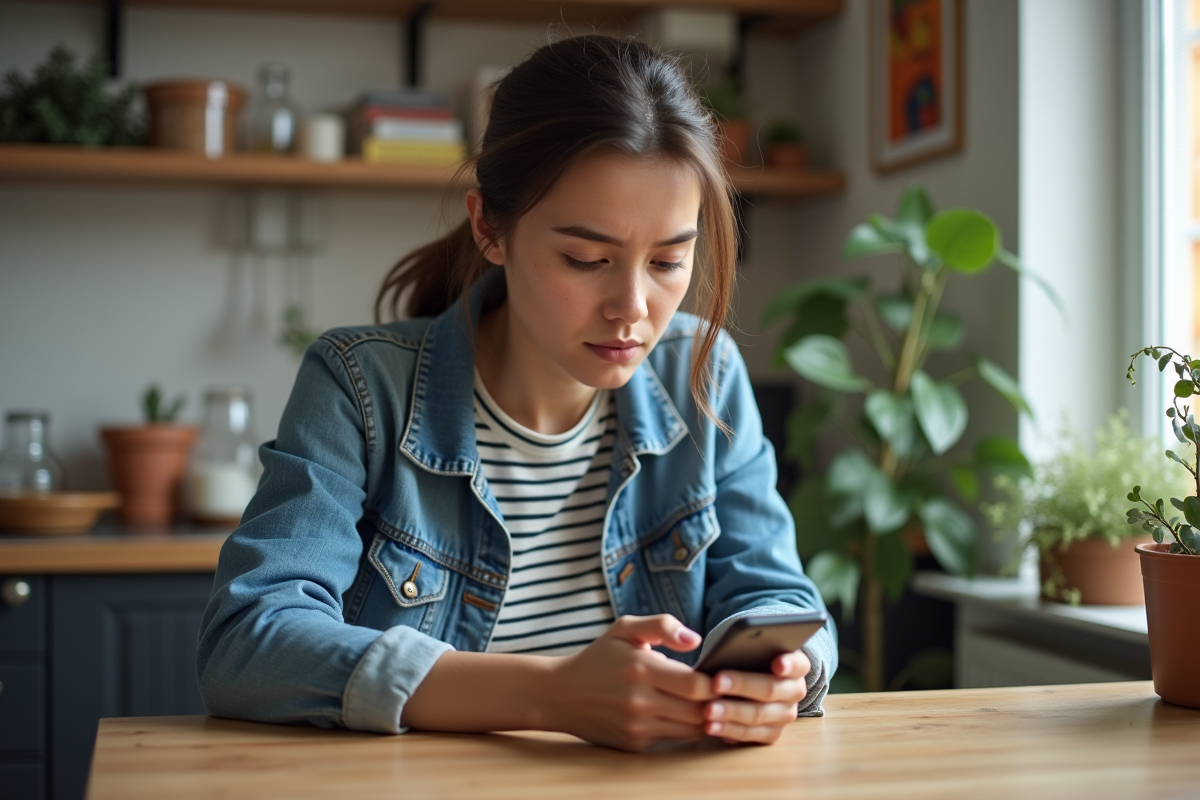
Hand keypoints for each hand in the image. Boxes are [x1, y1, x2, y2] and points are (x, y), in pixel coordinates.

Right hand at [546, 615, 716, 751]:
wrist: (561, 694)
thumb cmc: (599, 657)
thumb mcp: (625, 628)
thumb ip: (662, 626)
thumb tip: (695, 640)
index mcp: (640, 669)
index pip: (696, 685)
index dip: (715, 682)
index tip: (719, 673)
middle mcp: (639, 701)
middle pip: (698, 710)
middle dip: (715, 701)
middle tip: (719, 690)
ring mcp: (636, 726)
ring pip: (690, 729)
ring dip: (703, 717)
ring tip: (705, 702)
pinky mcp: (634, 743)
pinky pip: (672, 739)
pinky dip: (683, 728)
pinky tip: (681, 713)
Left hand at [702, 650, 809, 744]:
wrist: (752, 681)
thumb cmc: (751, 659)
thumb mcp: (753, 648)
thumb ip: (747, 647)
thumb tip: (724, 648)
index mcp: (797, 666)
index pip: (798, 664)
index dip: (788, 664)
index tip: (777, 664)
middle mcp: (795, 691)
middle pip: (770, 689)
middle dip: (741, 685)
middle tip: (716, 683)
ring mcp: (785, 715)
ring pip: (757, 715)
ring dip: (730, 712)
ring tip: (708, 710)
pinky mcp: (772, 733)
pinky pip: (749, 734)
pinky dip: (727, 729)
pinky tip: (710, 726)